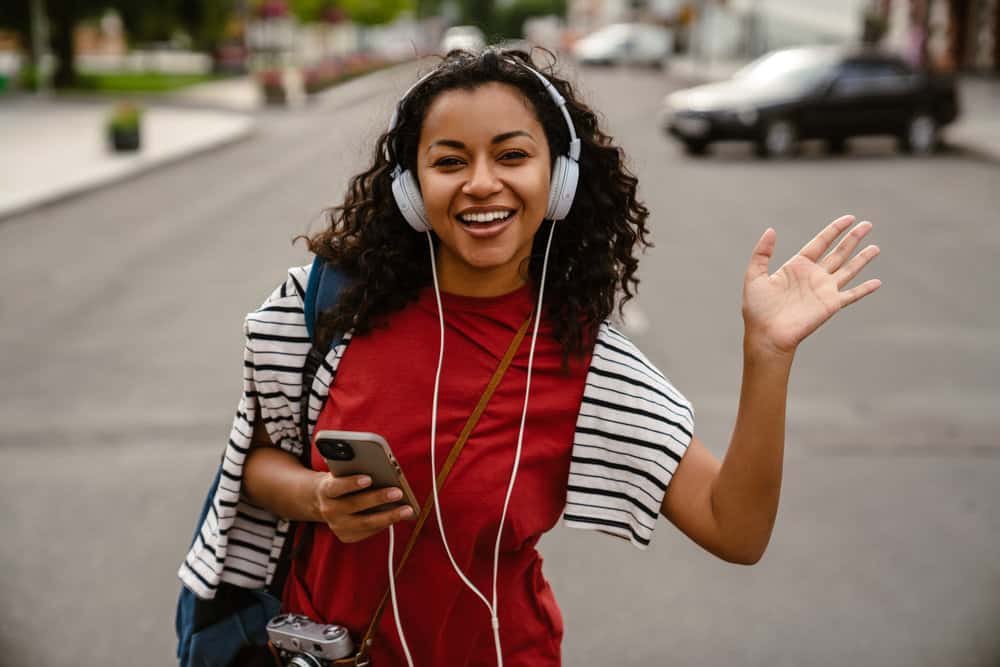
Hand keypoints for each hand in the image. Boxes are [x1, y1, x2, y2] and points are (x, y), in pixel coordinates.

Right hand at [313, 473, 414, 543]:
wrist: (325, 502)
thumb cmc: (341, 482)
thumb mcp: (342, 473)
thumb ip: (355, 470)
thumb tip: (382, 469)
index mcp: (325, 490)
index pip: (336, 487)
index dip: (351, 483)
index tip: (369, 478)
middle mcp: (329, 510)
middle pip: (354, 505)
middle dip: (378, 498)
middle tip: (398, 492)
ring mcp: (337, 526)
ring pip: (365, 523)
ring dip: (388, 516)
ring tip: (407, 509)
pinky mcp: (346, 536)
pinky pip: (368, 531)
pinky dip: (384, 524)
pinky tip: (397, 517)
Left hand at [742, 214, 881, 355]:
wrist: (766, 334)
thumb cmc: (757, 309)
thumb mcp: (755, 275)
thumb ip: (762, 252)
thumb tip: (771, 230)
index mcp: (797, 266)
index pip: (820, 243)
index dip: (834, 230)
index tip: (849, 218)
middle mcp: (813, 276)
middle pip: (838, 252)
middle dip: (853, 238)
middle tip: (868, 225)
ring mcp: (823, 290)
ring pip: (848, 270)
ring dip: (862, 259)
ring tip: (876, 247)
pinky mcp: (830, 305)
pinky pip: (851, 295)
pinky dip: (865, 289)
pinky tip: (877, 282)